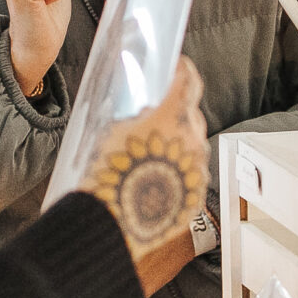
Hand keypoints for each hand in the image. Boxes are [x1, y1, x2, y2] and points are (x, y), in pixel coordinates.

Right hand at [81, 57, 208, 291]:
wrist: (108, 227)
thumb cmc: (102, 179)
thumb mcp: (107, 131)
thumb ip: (131, 114)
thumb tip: (138, 109)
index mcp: (170, 116)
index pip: (188, 80)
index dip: (182, 71)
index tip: (177, 70)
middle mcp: (191, 140)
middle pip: (191, 115)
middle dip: (176, 114)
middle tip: (151, 120)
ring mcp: (196, 171)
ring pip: (193, 147)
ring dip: (177, 146)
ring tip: (149, 157)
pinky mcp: (196, 197)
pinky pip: (192, 176)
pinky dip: (179, 173)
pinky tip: (155, 180)